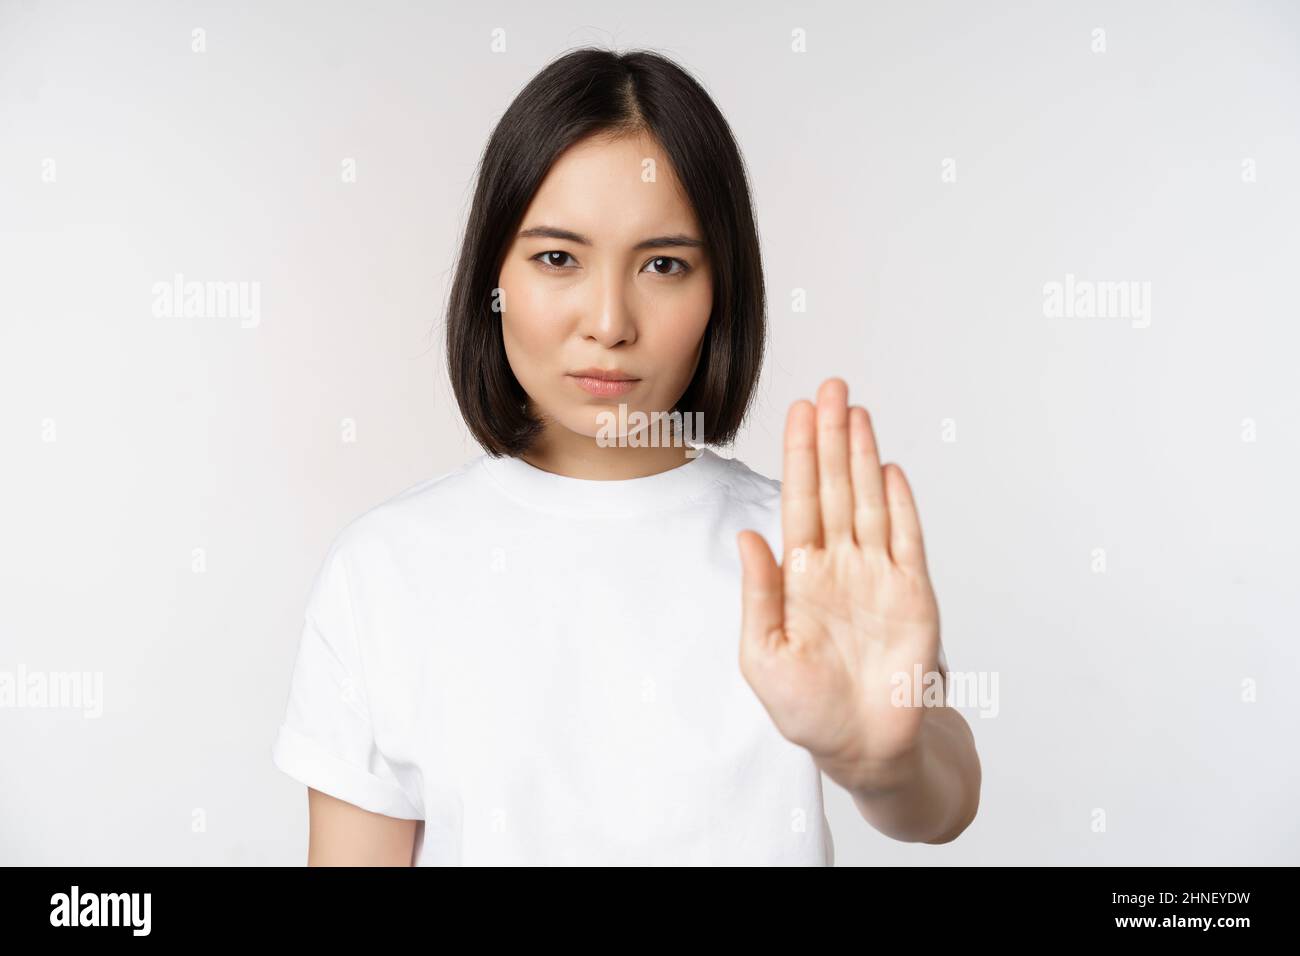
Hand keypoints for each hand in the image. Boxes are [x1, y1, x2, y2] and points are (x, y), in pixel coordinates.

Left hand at [736, 378, 942, 791]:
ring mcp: (878, 576)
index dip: (800, 455)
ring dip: (863, 457)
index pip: (799, 501)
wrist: (864, 748)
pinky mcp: (913, 595)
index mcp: (799, 576)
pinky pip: (906, 540)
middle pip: (835, 488)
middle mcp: (839, 565)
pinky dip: (901, 505)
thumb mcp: (763, 654)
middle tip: (832, 387)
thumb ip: (758, 593)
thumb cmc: (807, 708)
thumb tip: (749, 535)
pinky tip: (889, 468)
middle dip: (832, 438)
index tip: (799, 411)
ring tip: (857, 411)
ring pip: (870, 502)